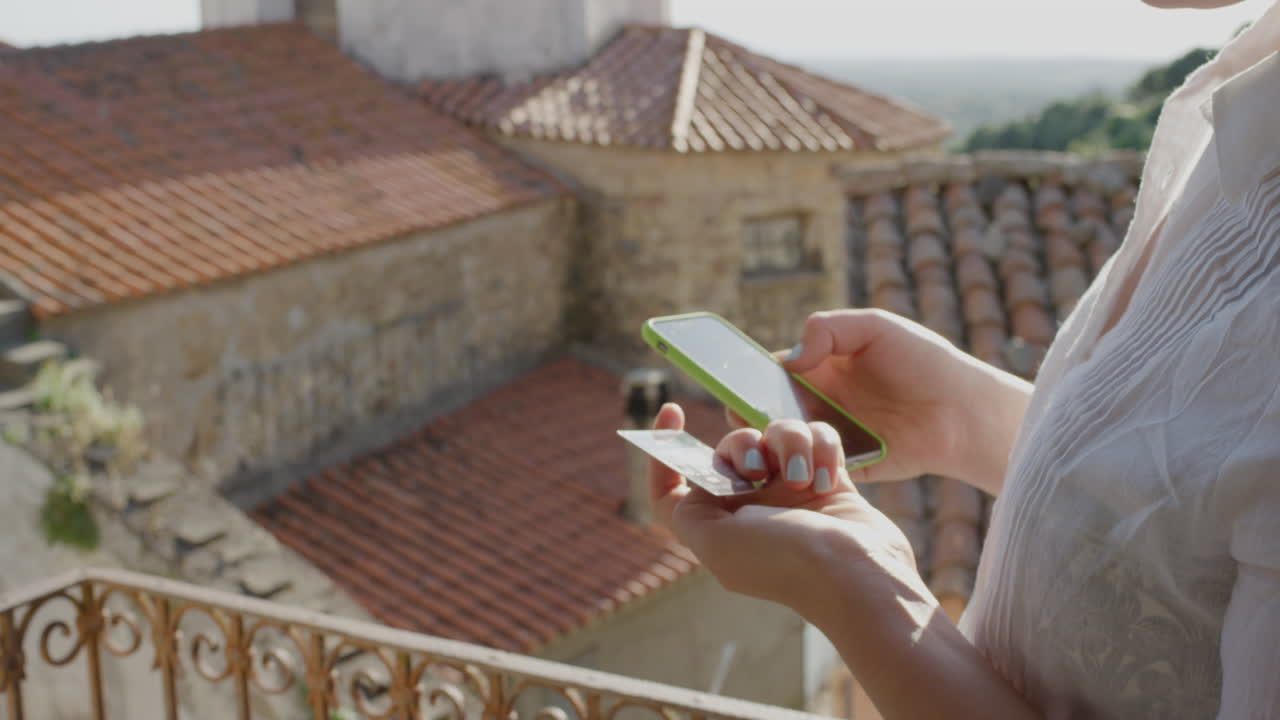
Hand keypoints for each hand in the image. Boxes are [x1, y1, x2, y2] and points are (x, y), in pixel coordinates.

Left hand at [646, 405, 1041, 719]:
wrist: (855, 574)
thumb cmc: (781, 561)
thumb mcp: (714, 543)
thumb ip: (686, 510)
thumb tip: (689, 484)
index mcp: (717, 526)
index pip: (674, 486)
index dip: (664, 451)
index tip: (672, 409)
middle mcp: (751, 508)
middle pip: (731, 448)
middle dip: (742, 444)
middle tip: (760, 468)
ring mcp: (791, 492)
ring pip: (776, 435)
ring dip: (788, 443)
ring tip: (801, 477)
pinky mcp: (828, 479)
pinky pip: (817, 437)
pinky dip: (821, 446)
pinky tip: (827, 474)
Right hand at [752, 309, 1031, 492]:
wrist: (964, 414)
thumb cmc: (925, 362)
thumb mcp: (877, 327)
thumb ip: (830, 329)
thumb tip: (791, 357)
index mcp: (818, 367)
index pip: (769, 372)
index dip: (747, 377)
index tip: (733, 385)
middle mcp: (816, 402)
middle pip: (765, 409)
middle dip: (748, 415)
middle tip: (745, 420)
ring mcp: (826, 437)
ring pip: (781, 444)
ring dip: (770, 445)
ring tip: (770, 446)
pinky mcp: (841, 469)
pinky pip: (808, 471)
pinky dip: (795, 470)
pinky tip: (789, 467)